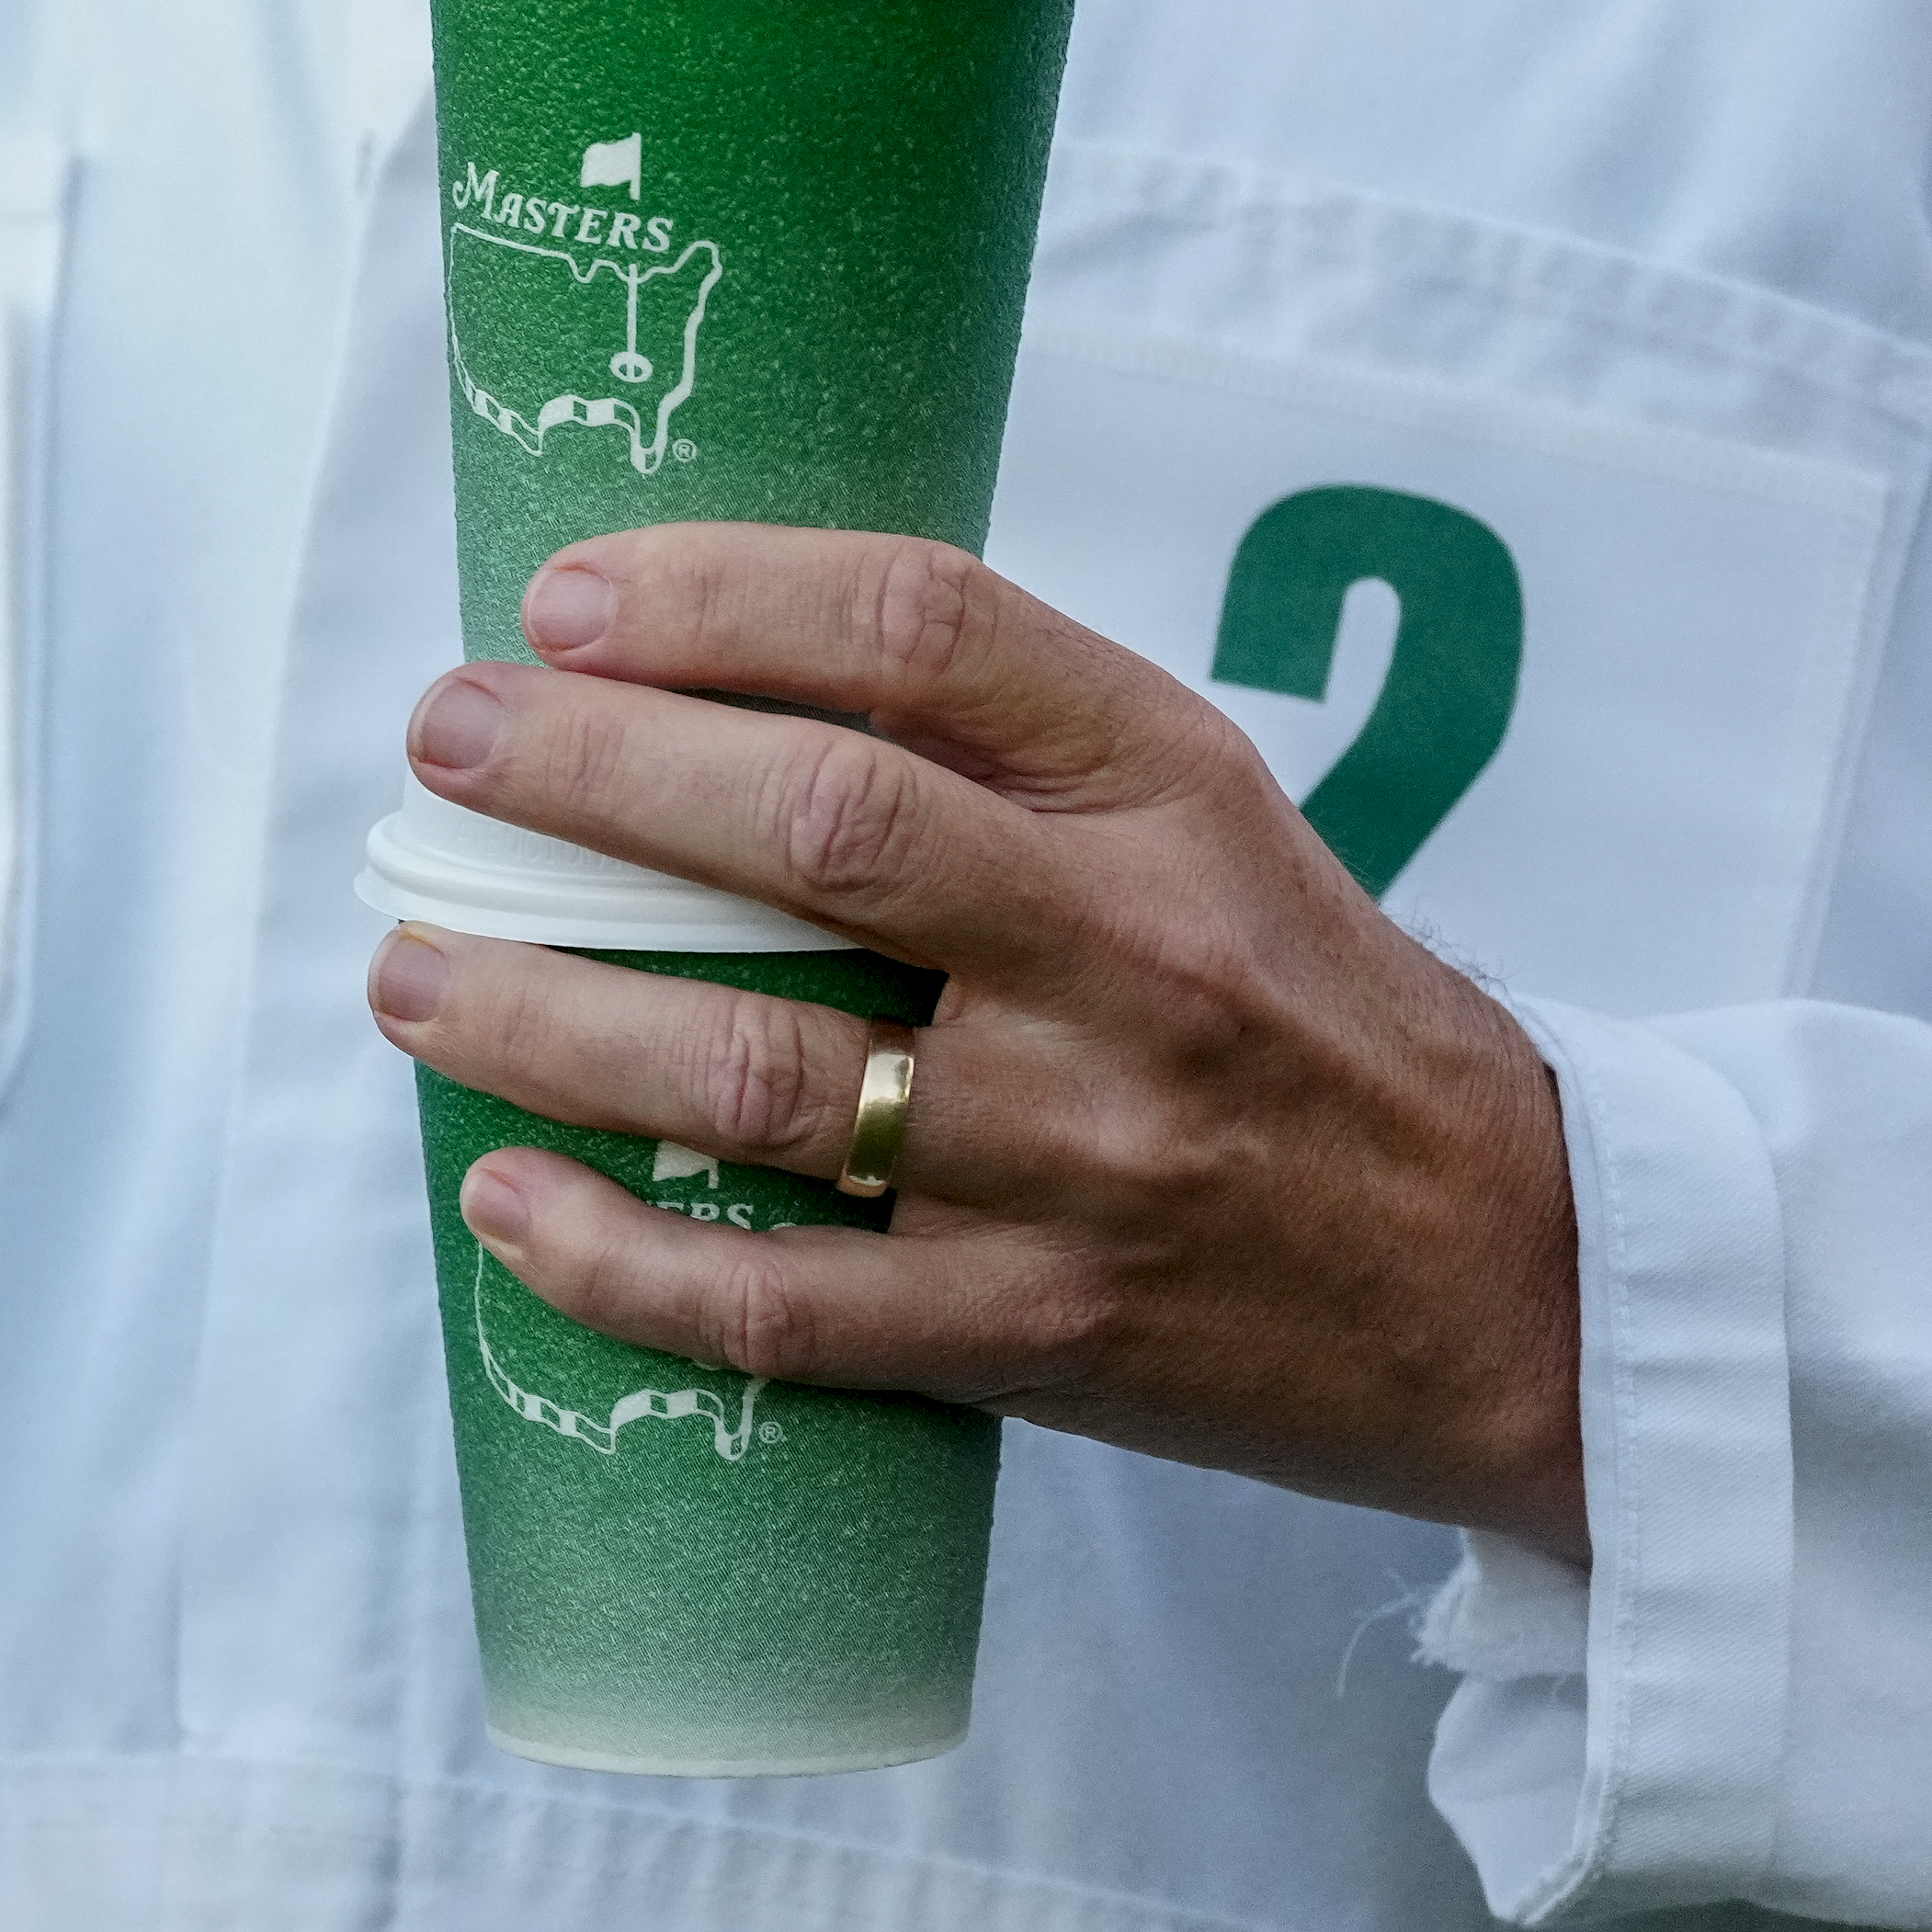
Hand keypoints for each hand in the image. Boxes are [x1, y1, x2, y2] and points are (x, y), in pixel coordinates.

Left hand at [366, 526, 1585, 1560]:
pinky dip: (613, 1259)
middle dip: (581, 776)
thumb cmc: (1309, 1024)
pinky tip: (504, 1199)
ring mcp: (1080, 1157)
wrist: (1524, 1283)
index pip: (922, 631)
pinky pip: (778, 1303)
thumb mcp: (1208, 827)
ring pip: (755, 1069)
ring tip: (408, 969)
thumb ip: (1005, 751)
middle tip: (438, 748)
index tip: (559, 603)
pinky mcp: (1041, 1334)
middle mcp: (1130, 958)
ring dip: (539, 1013)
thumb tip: (700, 673)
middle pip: (813, 827)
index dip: (715, 597)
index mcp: (1172, 795)